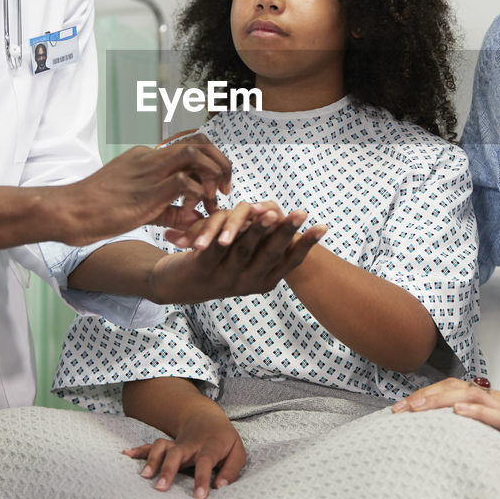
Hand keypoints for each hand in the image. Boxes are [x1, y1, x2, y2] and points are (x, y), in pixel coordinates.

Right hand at [58, 134, 232, 242]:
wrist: (69, 211)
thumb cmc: (97, 211)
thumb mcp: (139, 208)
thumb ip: (169, 210)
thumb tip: (194, 217)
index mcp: (146, 157)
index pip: (189, 145)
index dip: (210, 161)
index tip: (218, 186)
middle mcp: (150, 157)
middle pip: (198, 142)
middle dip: (220, 163)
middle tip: (226, 189)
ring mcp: (148, 171)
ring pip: (194, 154)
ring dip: (212, 174)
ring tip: (214, 199)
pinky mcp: (146, 191)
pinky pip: (184, 183)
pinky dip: (197, 197)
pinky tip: (193, 214)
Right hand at [122, 408, 245, 498]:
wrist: (207, 417)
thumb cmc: (224, 439)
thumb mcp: (237, 451)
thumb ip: (231, 470)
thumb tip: (220, 486)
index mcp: (210, 446)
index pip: (206, 462)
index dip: (202, 478)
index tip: (199, 496)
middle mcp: (191, 445)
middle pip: (177, 453)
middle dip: (168, 469)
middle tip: (161, 488)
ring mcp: (176, 444)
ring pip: (161, 447)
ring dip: (152, 459)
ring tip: (144, 476)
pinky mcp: (167, 445)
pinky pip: (151, 446)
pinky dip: (138, 450)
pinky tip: (126, 454)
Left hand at [148, 202, 325, 304]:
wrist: (176, 285)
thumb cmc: (219, 269)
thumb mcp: (247, 264)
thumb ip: (269, 250)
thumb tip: (308, 232)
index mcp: (262, 282)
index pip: (289, 262)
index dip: (306, 245)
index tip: (323, 226)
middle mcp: (246, 284)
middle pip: (270, 255)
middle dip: (287, 232)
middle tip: (302, 213)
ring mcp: (224, 278)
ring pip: (245, 248)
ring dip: (260, 229)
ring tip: (273, 212)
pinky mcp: (201, 268)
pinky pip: (218, 245)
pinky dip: (227, 229)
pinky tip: (231, 219)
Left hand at [391, 377, 499, 476]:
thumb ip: (480, 428)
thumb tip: (454, 432)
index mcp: (490, 401)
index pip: (451, 391)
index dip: (426, 396)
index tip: (403, 408)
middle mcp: (495, 399)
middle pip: (453, 388)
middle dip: (423, 396)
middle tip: (400, 408)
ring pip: (468, 396)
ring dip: (439, 400)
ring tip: (417, 407)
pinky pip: (494, 415)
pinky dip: (475, 411)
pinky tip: (458, 412)